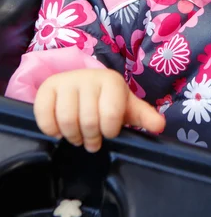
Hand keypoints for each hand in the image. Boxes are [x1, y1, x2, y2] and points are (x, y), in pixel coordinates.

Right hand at [33, 68, 164, 151]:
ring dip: (72, 136)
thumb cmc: (108, 100)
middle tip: (92, 139)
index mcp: (111, 81)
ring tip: (77, 135)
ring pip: (67, 120)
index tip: (109, 131)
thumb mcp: (128, 107)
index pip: (111, 116)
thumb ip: (144, 117)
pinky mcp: (47, 88)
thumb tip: (160, 126)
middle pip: (88, 121)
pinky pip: (45, 116)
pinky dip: (51, 130)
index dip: (109, 131)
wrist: (83, 85)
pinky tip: (59, 129)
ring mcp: (66, 81)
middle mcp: (88, 76)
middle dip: (91, 138)